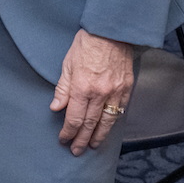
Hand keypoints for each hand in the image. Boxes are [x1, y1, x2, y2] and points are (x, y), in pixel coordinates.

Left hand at [50, 29, 132, 155]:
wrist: (111, 32)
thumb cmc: (86, 44)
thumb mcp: (67, 64)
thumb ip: (62, 88)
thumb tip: (56, 107)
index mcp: (82, 87)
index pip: (74, 118)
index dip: (68, 132)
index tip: (64, 139)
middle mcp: (100, 93)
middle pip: (90, 124)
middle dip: (82, 139)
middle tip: (76, 150)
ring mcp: (116, 92)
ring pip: (107, 121)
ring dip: (99, 136)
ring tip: (93, 145)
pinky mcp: (127, 88)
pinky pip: (120, 110)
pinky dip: (113, 122)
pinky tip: (108, 128)